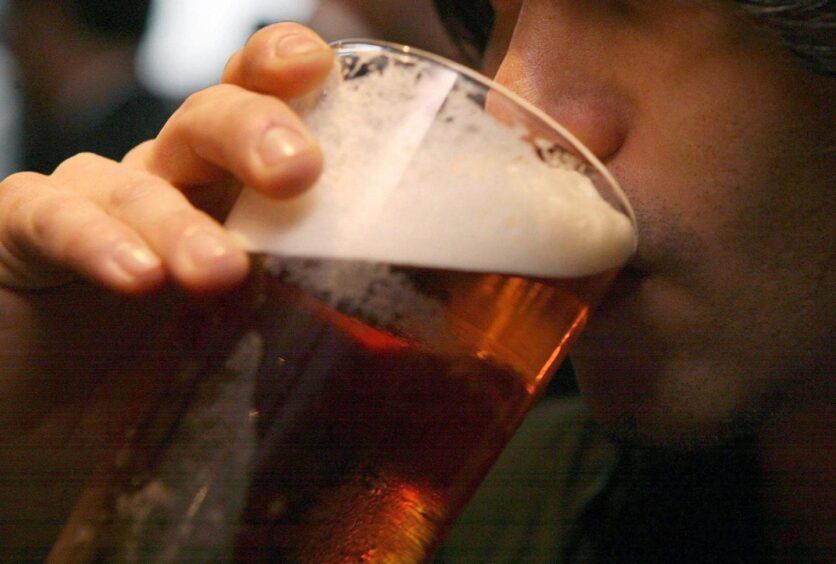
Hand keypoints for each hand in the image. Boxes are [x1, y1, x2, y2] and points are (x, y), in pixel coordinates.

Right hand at [0, 23, 334, 552]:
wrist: (42, 407)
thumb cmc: (157, 369)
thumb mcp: (248, 340)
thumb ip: (311, 319)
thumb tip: (412, 331)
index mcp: (226, 194)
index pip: (259, 107)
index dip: (284, 75)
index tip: (319, 68)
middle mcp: (166, 181)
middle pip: (208, 119)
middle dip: (253, 130)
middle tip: (297, 173)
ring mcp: (91, 199)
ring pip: (139, 177)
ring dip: (182, 221)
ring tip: (219, 272)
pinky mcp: (19, 231)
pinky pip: (52, 217)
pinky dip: (95, 241)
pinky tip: (135, 278)